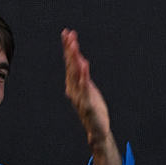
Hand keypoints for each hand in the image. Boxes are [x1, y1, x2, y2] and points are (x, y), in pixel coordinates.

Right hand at [61, 28, 121, 164]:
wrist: (98, 131)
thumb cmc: (94, 111)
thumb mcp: (89, 90)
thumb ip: (84, 76)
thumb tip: (81, 61)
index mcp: (74, 85)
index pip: (70, 63)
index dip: (68, 48)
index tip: (67, 33)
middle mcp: (74, 89)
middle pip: (70, 65)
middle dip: (69, 49)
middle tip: (68, 34)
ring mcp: (80, 97)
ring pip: (76, 74)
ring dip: (74, 59)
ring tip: (74, 45)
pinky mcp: (88, 104)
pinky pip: (85, 87)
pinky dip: (84, 75)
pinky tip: (84, 64)